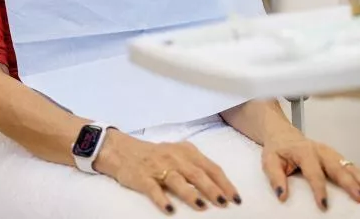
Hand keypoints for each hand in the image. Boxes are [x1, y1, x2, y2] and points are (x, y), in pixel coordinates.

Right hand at [95, 129, 239, 214]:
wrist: (123, 151)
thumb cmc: (156, 155)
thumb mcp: (178, 153)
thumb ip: (196, 164)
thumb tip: (220, 185)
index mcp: (186, 152)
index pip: (210, 167)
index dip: (224, 183)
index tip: (236, 198)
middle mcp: (174, 158)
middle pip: (196, 174)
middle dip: (212, 189)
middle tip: (223, 202)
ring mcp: (157, 167)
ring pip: (177, 180)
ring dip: (190, 193)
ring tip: (202, 206)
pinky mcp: (142, 177)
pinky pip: (153, 189)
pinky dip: (161, 199)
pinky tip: (170, 209)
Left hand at [262, 129, 359, 209]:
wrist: (282, 134)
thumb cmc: (278, 149)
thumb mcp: (269, 161)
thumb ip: (275, 178)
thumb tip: (282, 196)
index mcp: (304, 151)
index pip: (313, 172)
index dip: (318, 189)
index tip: (323, 205)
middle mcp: (321, 151)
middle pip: (338, 167)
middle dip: (351, 184)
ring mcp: (331, 153)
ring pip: (350, 166)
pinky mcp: (337, 157)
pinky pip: (352, 167)